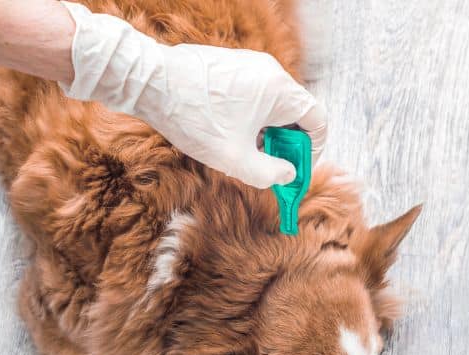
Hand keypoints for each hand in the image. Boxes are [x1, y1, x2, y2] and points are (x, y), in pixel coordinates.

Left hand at [59, 2, 326, 188]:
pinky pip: (257, 94)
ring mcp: (252, 64)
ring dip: (269, 131)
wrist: (150, 82)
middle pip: (297, 112)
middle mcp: (271, 71)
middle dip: (288, 143)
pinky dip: (254, 116)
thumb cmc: (192, 118)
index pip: (318, 120)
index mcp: (279, 91)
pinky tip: (232, 132)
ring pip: (275, 104)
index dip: (312, 150)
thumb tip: (288, 175)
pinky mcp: (234, 64)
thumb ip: (269, 174)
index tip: (296, 169)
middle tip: (272, 166)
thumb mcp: (234, 159)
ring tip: (248, 151)